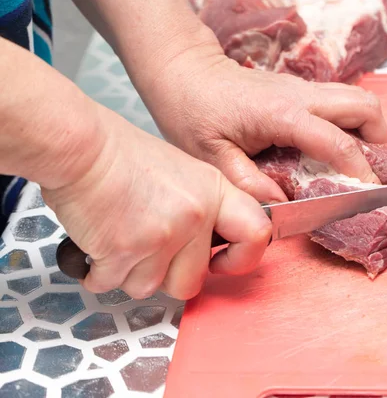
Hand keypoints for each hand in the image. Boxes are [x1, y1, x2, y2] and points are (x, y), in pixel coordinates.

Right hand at [42, 106, 271, 299]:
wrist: (80, 147)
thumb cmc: (123, 157)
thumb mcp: (184, 174)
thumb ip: (203, 209)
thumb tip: (207, 246)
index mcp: (215, 192)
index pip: (256, 235)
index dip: (242, 259)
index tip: (221, 262)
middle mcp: (195, 216)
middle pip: (191, 282)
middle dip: (166, 276)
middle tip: (148, 249)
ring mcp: (162, 236)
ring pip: (148, 288)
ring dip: (129, 272)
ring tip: (119, 235)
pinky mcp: (124, 251)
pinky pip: (111, 284)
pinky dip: (101, 272)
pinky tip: (99, 241)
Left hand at [137, 53, 386, 203]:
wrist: (185, 72)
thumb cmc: (194, 112)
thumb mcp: (212, 157)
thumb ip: (248, 184)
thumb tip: (281, 205)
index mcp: (282, 114)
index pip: (337, 142)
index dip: (360, 171)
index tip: (367, 194)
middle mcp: (301, 95)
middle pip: (365, 106)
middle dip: (380, 141)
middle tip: (369, 174)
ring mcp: (303, 89)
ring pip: (357, 99)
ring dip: (369, 130)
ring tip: (357, 165)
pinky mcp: (300, 91)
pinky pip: (340, 103)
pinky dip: (350, 125)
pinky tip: (333, 152)